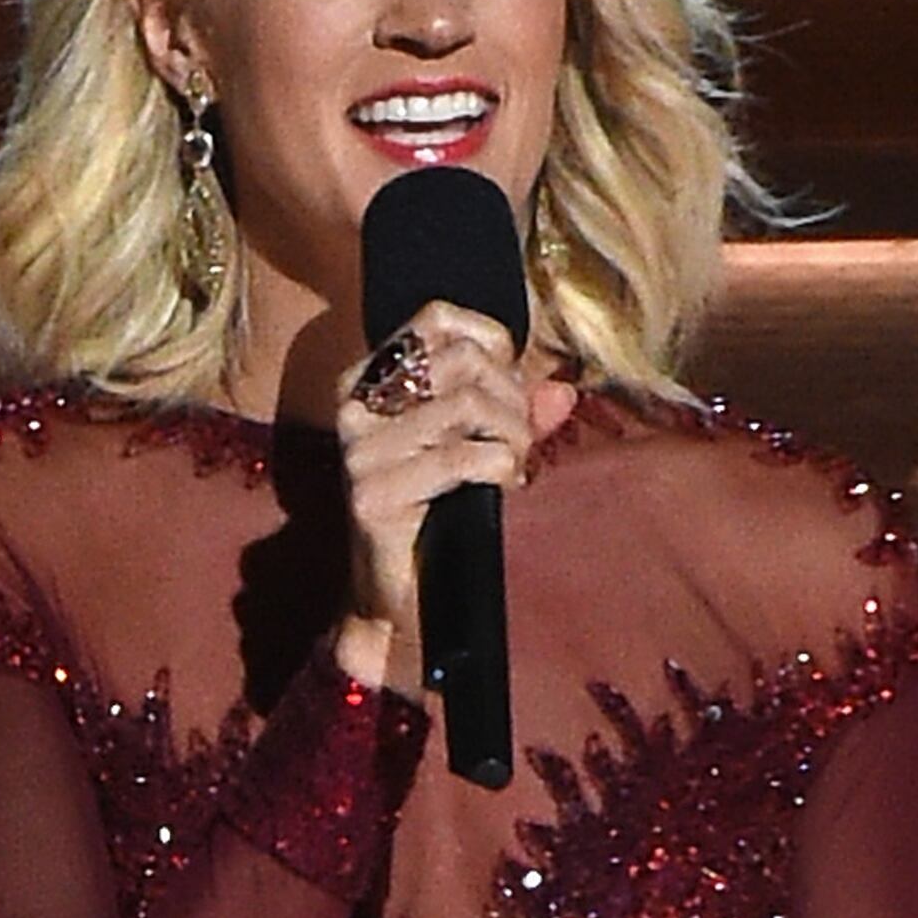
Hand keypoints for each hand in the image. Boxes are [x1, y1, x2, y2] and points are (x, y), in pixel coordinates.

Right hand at [330, 297, 566, 694]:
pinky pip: (463, 458)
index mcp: (367, 381)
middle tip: (520, 442)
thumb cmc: (440, 512)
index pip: (437, 319)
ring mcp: (360, 453)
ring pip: (468, 405)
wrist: (404, 598)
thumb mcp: (479, 444)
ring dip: (512, 437)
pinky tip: (503, 488)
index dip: (492, 345)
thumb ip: (515, 410)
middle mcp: (355, 408)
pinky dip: (500, 468)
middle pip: (463, 362)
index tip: (509, 389)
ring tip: (512, 466)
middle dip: (511, 400)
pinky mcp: (374, 496)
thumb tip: (562, 391)